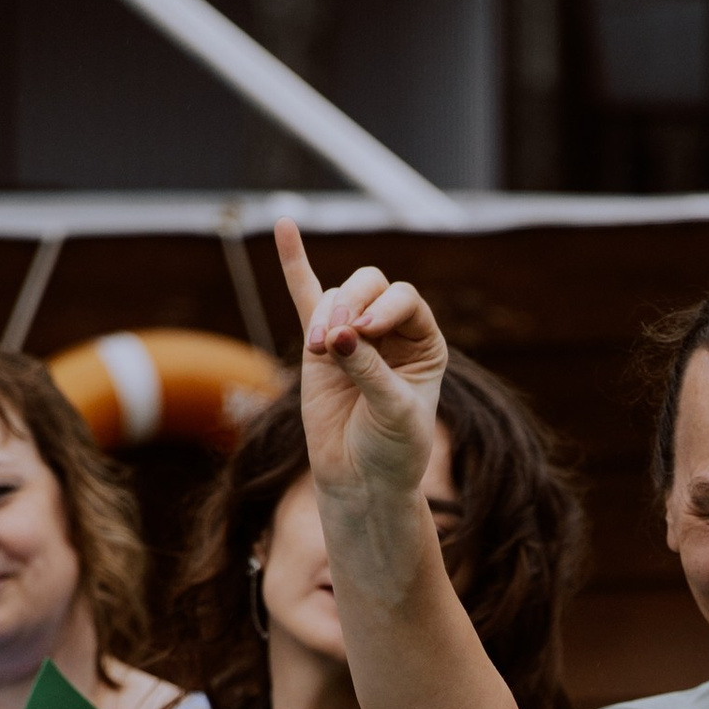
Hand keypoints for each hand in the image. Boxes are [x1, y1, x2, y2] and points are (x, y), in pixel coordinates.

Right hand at [273, 216, 447, 524]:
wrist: (364, 482)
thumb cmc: (393, 450)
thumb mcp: (393, 411)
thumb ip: (367, 370)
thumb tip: (336, 333)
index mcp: (424, 341)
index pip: (405, 299)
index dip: (384, 308)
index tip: (365, 335)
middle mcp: (390, 330)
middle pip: (371, 285)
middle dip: (352, 303)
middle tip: (338, 339)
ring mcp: (352, 333)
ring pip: (336, 296)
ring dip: (326, 315)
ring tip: (320, 350)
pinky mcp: (319, 346)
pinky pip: (305, 295)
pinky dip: (294, 263)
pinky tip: (284, 227)